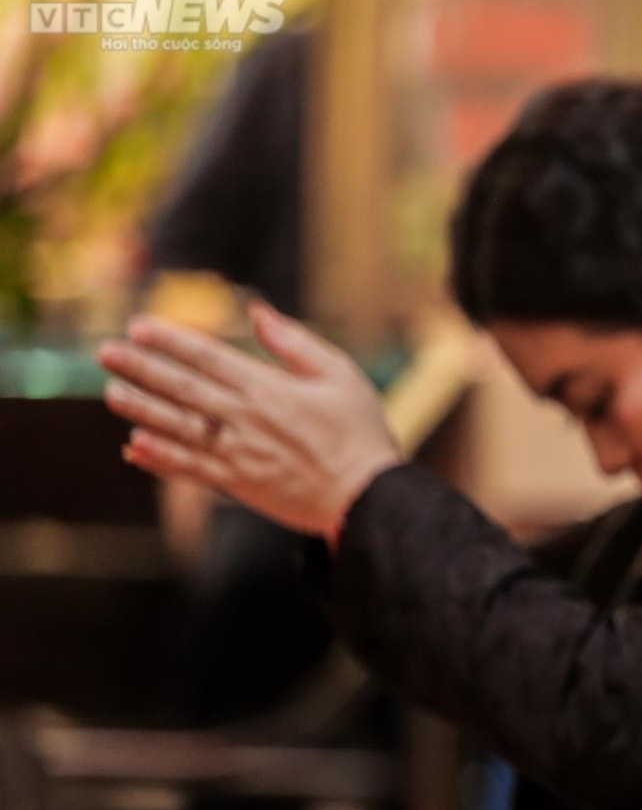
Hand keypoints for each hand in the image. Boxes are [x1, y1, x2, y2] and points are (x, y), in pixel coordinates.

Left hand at [97, 301, 401, 538]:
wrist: (367, 498)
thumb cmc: (361, 434)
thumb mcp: (341, 375)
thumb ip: (295, 342)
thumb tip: (258, 310)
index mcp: (269, 389)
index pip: (208, 357)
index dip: (170, 340)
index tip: (139, 326)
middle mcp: (245, 420)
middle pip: (182, 389)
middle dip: (141, 368)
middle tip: (105, 353)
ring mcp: (238, 454)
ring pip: (177, 427)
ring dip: (140, 409)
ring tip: (112, 392)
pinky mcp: (238, 484)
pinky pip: (189, 469)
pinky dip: (160, 458)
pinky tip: (134, 446)